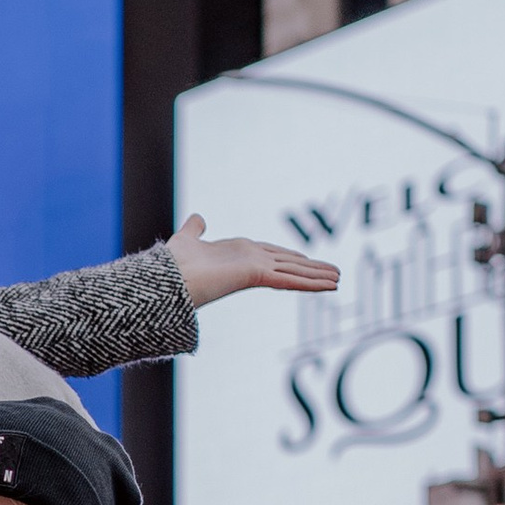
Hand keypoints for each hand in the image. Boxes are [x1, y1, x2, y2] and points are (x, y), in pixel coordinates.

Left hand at [171, 213, 342, 308]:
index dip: (292, 258)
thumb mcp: (187, 239)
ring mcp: (255, 270)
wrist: (166, 280)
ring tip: (338, 280)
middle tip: (335, 274)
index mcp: (239, 255)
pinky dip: (310, 283)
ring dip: (317, 277)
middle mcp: (251, 263)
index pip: (274, 255)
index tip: (307, 260)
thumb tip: (197, 219)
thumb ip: (195, 230)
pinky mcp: (256, 276)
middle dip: (312, 270)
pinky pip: (289, 279)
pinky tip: (330, 285)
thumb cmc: (172, 265)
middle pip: (290, 264)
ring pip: (294, 273)